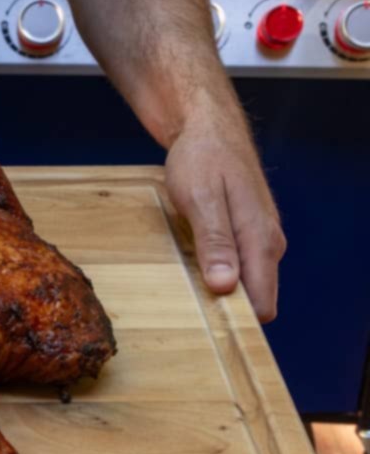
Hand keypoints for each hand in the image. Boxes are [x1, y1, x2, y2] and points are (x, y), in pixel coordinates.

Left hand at [164, 105, 285, 322]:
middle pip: (255, 297)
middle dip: (226, 307)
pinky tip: (193, 263)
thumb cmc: (202, 159)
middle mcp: (267, 243)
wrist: (207, 128)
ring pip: (244, 282)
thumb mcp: (201, 200)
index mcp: (260, 239)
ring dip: (218, 288)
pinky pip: (237, 266)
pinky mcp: (246, 232)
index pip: (262, 302)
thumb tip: (225, 287)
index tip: (207, 324)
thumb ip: (215, 243)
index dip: (237, 319)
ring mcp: (258, 237)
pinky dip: (216, 271)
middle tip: (187, 303)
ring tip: (186, 281)